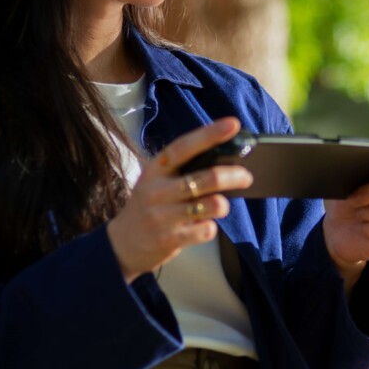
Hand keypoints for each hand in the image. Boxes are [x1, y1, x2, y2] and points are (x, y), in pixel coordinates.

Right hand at [107, 117, 253, 282]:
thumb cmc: (149, 206)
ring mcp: (163, 216)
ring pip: (212, 205)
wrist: (121, 244)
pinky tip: (202, 226)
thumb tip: (225, 162)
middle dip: (234, 175)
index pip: (185, 146)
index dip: (210, 134)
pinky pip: (206, 230)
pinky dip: (211, 227)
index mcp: (156, 169)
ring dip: (223, 204)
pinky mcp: (169, 239)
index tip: (233, 124)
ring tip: (221, 205)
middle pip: (208, 178)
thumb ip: (183, 171)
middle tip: (246, 177)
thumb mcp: (157, 182)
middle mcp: (158, 190)